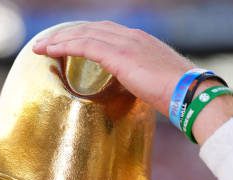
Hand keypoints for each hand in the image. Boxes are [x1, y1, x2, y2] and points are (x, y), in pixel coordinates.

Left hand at [33, 21, 232, 143]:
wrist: (192, 95)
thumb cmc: (179, 96)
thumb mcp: (155, 84)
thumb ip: (139, 82)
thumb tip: (131, 92)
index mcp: (141, 42)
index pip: (105, 33)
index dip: (83, 36)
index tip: (67, 44)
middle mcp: (132, 37)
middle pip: (91, 29)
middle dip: (66, 34)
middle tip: (46, 43)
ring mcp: (127, 44)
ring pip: (84, 34)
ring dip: (59, 39)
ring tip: (40, 47)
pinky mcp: (120, 56)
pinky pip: (85, 45)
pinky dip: (65, 45)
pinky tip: (50, 49)